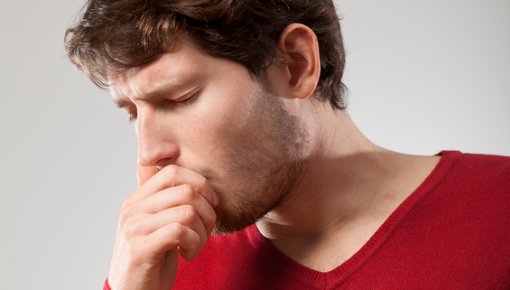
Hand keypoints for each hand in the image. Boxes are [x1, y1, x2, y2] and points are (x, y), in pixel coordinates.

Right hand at [107, 165, 217, 289]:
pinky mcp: (139, 249)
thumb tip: (190, 174)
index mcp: (137, 199)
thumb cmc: (152, 259)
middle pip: (186, 191)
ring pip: (187, 211)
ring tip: (195, 245)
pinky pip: (180, 231)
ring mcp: (133, 228)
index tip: (211, 203)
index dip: (200, 183)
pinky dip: (194, 243)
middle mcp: (132, 209)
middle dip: (208, 212)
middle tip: (206, 231)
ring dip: (202, 232)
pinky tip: (187, 255)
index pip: (173, 171)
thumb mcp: (158, 225)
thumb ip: (166, 201)